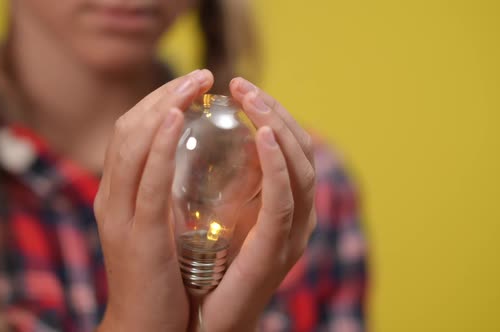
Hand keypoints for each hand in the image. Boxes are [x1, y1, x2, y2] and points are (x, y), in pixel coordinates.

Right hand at [94, 69, 213, 330]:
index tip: (192, 84)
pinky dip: (160, 147)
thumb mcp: (160, 228)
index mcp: (118, 196)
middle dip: (163, 95)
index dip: (157, 101)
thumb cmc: (161, 279)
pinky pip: (147, 184)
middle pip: (128, 130)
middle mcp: (112, 199)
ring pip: (131, 148)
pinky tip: (177, 120)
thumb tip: (196, 166)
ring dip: (162, 108)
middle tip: (201, 75)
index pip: (130, 133)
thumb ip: (167, 197)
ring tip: (195, 85)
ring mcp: (120, 217)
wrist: (145, 329)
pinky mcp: (138, 238)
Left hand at [200, 78, 316, 330]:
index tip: (240, 87)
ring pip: (301, 170)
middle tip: (242, 84)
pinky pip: (284, 203)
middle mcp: (296, 217)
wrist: (198, 323)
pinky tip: (262, 136)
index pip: (289, 149)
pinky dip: (279, 167)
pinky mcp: (275, 253)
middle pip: (300, 151)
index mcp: (282, 207)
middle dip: (275, 112)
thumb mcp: (214, 217)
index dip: (272, 113)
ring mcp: (291, 236)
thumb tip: (202, 144)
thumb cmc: (203, 270)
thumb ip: (222, 186)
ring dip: (278, 129)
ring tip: (253, 100)